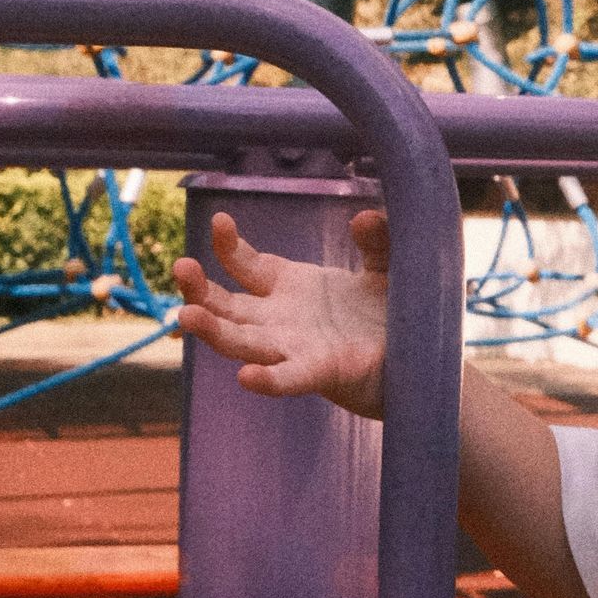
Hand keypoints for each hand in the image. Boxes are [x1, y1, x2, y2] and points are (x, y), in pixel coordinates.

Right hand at [173, 207, 389, 418]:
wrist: (415, 357)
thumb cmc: (389, 312)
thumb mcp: (384, 268)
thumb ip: (377, 242)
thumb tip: (364, 218)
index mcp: (289, 287)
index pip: (244, 265)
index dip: (227, 246)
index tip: (219, 221)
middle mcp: (280, 318)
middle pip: (226, 306)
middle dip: (198, 288)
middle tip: (181, 267)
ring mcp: (293, 347)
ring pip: (240, 342)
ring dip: (212, 331)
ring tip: (186, 316)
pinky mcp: (318, 372)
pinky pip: (286, 379)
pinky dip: (267, 380)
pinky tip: (247, 377)